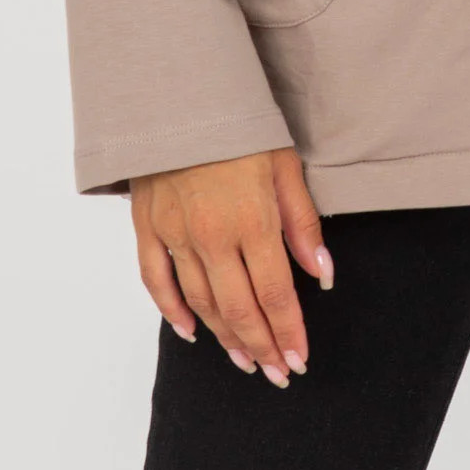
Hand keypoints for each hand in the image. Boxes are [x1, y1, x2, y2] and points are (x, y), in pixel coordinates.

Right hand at [130, 146, 333, 386]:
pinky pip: (158, 283)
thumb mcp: (285, 165)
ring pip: (201, 303)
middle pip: (238, 309)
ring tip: (247, 361)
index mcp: (251, 220)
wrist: (180, 95)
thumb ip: (302, 222)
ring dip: (226, 338)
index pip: (275, 293)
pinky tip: (193, 333)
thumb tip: (321, 274)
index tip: (300, 359)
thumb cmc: (240, 128)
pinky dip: (174, 313)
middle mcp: (212, 236)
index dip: (289, 331)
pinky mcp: (147, 229)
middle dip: (262, 346)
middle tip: (278, 374)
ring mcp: (175, 235)